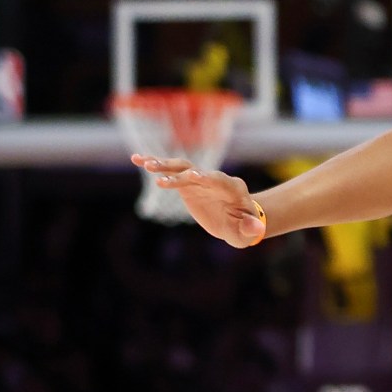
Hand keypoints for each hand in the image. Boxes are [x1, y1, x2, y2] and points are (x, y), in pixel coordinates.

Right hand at [131, 155, 267, 247]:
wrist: (237, 221)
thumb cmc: (244, 227)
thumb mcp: (247, 232)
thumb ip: (250, 228)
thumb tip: (256, 227)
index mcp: (233, 188)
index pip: (220, 180)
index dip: (208, 177)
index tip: (195, 176)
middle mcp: (214, 179)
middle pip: (197, 171)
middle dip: (181, 171)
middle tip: (162, 172)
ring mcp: (199, 179)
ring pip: (181, 168)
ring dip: (164, 165)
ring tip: (145, 164)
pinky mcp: (186, 183)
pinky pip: (169, 172)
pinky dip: (155, 164)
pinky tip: (136, 159)